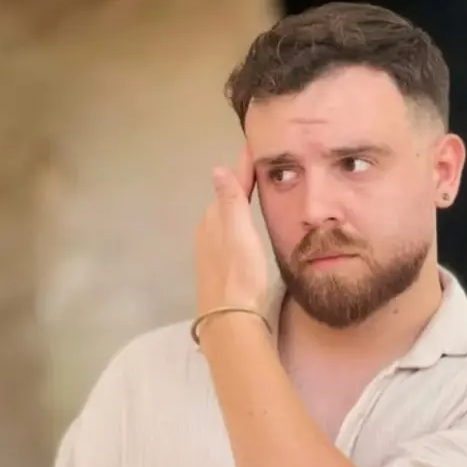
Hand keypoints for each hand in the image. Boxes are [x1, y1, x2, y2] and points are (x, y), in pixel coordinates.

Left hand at [194, 144, 268, 317]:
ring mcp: (209, 253)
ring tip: (256, 196)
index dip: (243, 168)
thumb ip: (230, 201)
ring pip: (224, 221)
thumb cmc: (238, 273)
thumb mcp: (237, 232)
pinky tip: (244, 232)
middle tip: (260, 169)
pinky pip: (227, 237)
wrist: (229, 319)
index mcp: (213, 220)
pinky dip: (237, 226)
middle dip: (241, 185)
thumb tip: (217, 169)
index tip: (253, 146)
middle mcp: (206, 233)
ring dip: (238, 207)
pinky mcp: (216, 270)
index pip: (231, 186)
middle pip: (225, 202)